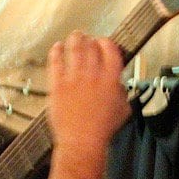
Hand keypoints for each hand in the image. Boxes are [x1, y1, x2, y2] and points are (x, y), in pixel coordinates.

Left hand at [46, 32, 128, 160]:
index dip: (107, 43)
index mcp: (110, 79)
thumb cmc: (102, 130)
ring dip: (75, 39)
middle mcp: (93, 75)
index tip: (104, 43)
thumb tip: (118, 85)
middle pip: (92, 46)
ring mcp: (74, 79)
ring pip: (74, 49)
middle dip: (90, 40)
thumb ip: (121, 92)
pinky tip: (57, 47)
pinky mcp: (58, 85)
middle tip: (88, 39)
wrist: (82, 142)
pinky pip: (56, 62)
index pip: (110, 50)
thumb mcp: (122, 109)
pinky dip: (56, 51)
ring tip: (75, 36)